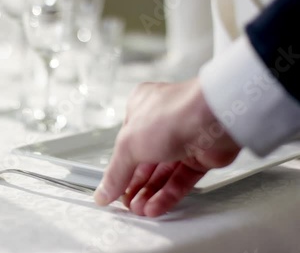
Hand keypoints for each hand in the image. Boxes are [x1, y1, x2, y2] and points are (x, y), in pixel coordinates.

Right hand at [94, 78, 240, 216]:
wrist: (216, 119)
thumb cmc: (174, 114)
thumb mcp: (129, 144)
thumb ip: (115, 172)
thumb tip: (103, 192)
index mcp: (140, 108)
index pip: (125, 145)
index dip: (118, 168)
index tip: (111, 189)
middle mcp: (162, 122)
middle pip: (144, 161)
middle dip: (135, 185)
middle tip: (127, 204)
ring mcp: (182, 139)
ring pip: (162, 172)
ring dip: (150, 193)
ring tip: (140, 209)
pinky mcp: (200, 156)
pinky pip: (180, 179)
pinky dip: (167, 194)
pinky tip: (155, 206)